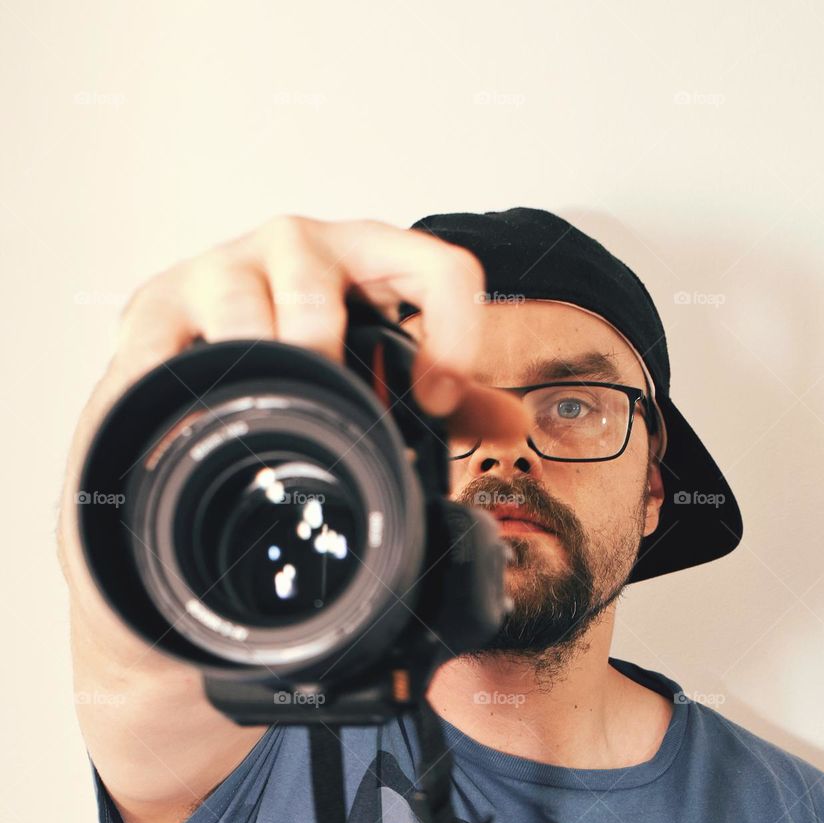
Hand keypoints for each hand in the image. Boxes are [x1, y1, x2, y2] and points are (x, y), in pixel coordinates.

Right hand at [65, 213, 529, 501]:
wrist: (201, 334)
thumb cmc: (302, 341)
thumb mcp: (378, 355)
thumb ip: (444, 388)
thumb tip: (511, 422)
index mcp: (368, 254)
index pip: (438, 268)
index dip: (453, 332)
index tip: (440, 398)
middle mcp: (295, 244)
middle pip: (315, 285)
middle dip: (326, 351)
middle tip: (332, 412)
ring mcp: (222, 267)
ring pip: (240, 306)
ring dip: (255, 365)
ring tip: (262, 413)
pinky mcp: (158, 304)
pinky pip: (164, 343)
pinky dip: (177, 382)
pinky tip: (192, 415)